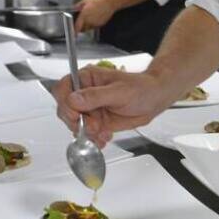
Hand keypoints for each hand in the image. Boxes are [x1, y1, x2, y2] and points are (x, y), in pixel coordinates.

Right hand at [52, 66, 168, 146]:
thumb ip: (96, 96)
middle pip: (66, 110)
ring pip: (75, 124)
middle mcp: (85, 93)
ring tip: (103, 132)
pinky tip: (104, 138)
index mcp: (88, 78)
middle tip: (94, 126)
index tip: (75, 115)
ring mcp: (90, 109)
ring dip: (87, 132)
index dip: (65, 103)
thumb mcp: (119, 91)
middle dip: (78, 122)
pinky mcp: (96, 122)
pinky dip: (93, 139)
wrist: (154, 99)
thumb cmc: (141, 88)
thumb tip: (74, 99)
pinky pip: (86, 134)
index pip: (64, 88)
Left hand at [74, 0, 115, 31]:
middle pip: (83, 29)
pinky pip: (95, 27)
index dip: (75, 30)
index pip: (77, 27)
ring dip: (87, 26)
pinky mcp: (100, 24)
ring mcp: (95, 23)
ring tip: (89, 19)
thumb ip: (78, 6)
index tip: (74, 31)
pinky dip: (93, 24)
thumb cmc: (98, 1)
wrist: (109, 3)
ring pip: (89, 28)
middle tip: (81, 24)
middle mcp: (89, 21)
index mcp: (84, 15)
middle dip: (81, 28)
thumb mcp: (85, 1)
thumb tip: (74, 8)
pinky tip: (95, 18)